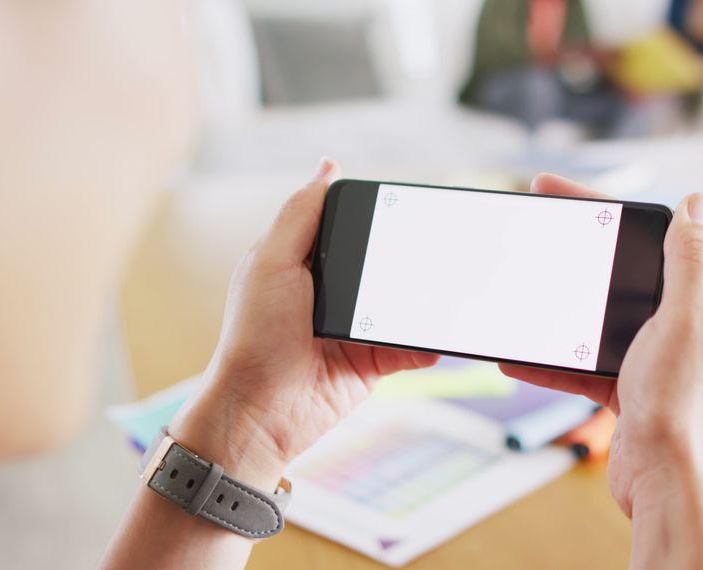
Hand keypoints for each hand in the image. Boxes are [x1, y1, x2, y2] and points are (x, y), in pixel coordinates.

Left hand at [169, 159, 438, 488]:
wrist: (262, 412)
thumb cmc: (254, 337)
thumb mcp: (271, 262)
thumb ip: (300, 214)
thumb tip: (328, 165)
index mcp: (305, 260)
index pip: (348, 225)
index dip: (374, 213)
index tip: (407, 201)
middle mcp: (332, 290)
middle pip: (383, 262)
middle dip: (409, 257)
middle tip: (440, 246)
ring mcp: (356, 326)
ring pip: (403, 304)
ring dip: (423, 301)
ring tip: (448, 289)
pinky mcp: (372, 361)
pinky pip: (410, 347)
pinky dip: (425, 343)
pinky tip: (436, 337)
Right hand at [499, 174, 702, 568]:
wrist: (673, 488)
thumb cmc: (687, 408)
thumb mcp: (688, 320)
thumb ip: (693, 260)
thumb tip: (701, 201)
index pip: (656, 232)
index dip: (604, 207)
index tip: (557, 190)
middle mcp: (689, 321)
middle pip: (623, 269)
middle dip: (576, 251)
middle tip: (532, 227)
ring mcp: (659, 356)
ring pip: (600, 317)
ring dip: (560, 310)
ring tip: (518, 294)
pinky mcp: (632, 388)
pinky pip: (585, 362)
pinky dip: (553, 360)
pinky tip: (519, 358)